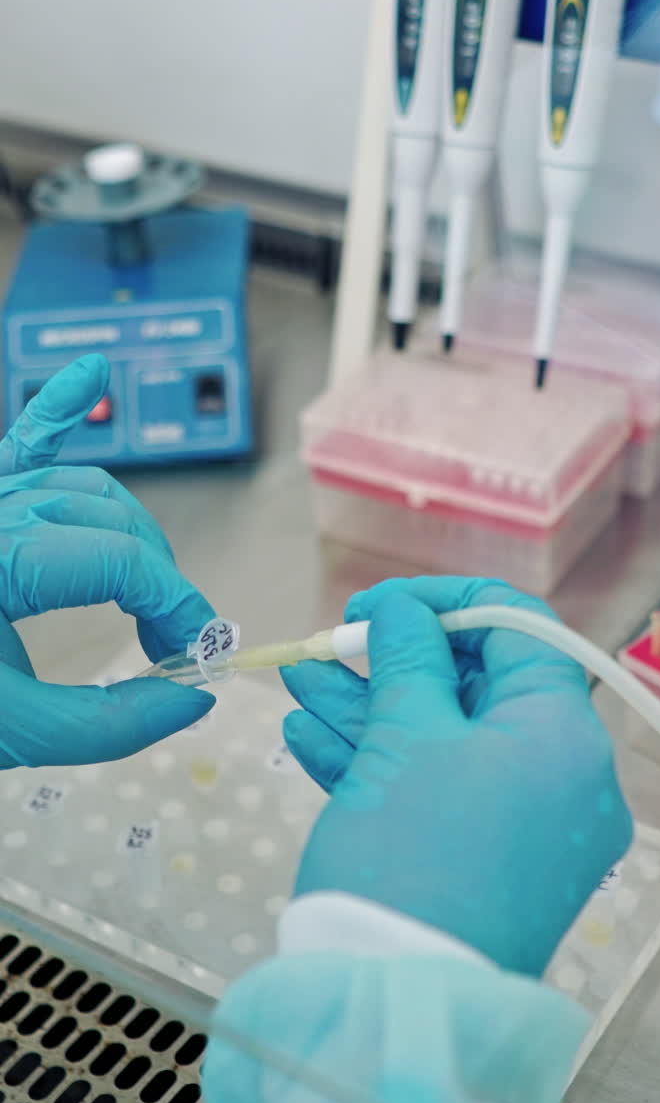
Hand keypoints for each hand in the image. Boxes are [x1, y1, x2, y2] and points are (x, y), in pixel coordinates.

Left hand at [0, 354, 214, 766]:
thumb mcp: (11, 730)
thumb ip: (107, 724)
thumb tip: (191, 698)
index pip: (121, 562)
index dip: (177, 605)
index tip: (198, 654)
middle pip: (112, 522)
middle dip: (159, 580)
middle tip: (172, 643)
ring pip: (86, 487)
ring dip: (131, 533)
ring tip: (149, 592)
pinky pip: (25, 443)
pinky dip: (58, 410)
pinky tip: (90, 372)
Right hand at [282, 577, 632, 975]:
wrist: (391, 1004)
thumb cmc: (411, 857)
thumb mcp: (406, 738)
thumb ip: (407, 659)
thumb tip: (401, 612)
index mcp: (563, 736)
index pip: (518, 631)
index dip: (443, 604)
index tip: (373, 606)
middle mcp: (557, 780)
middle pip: (474, 689)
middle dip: (389, 663)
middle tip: (324, 647)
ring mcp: (519, 828)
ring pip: (442, 743)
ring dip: (367, 708)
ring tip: (296, 681)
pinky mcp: (479, 865)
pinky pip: (433, 795)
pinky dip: (376, 763)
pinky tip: (305, 735)